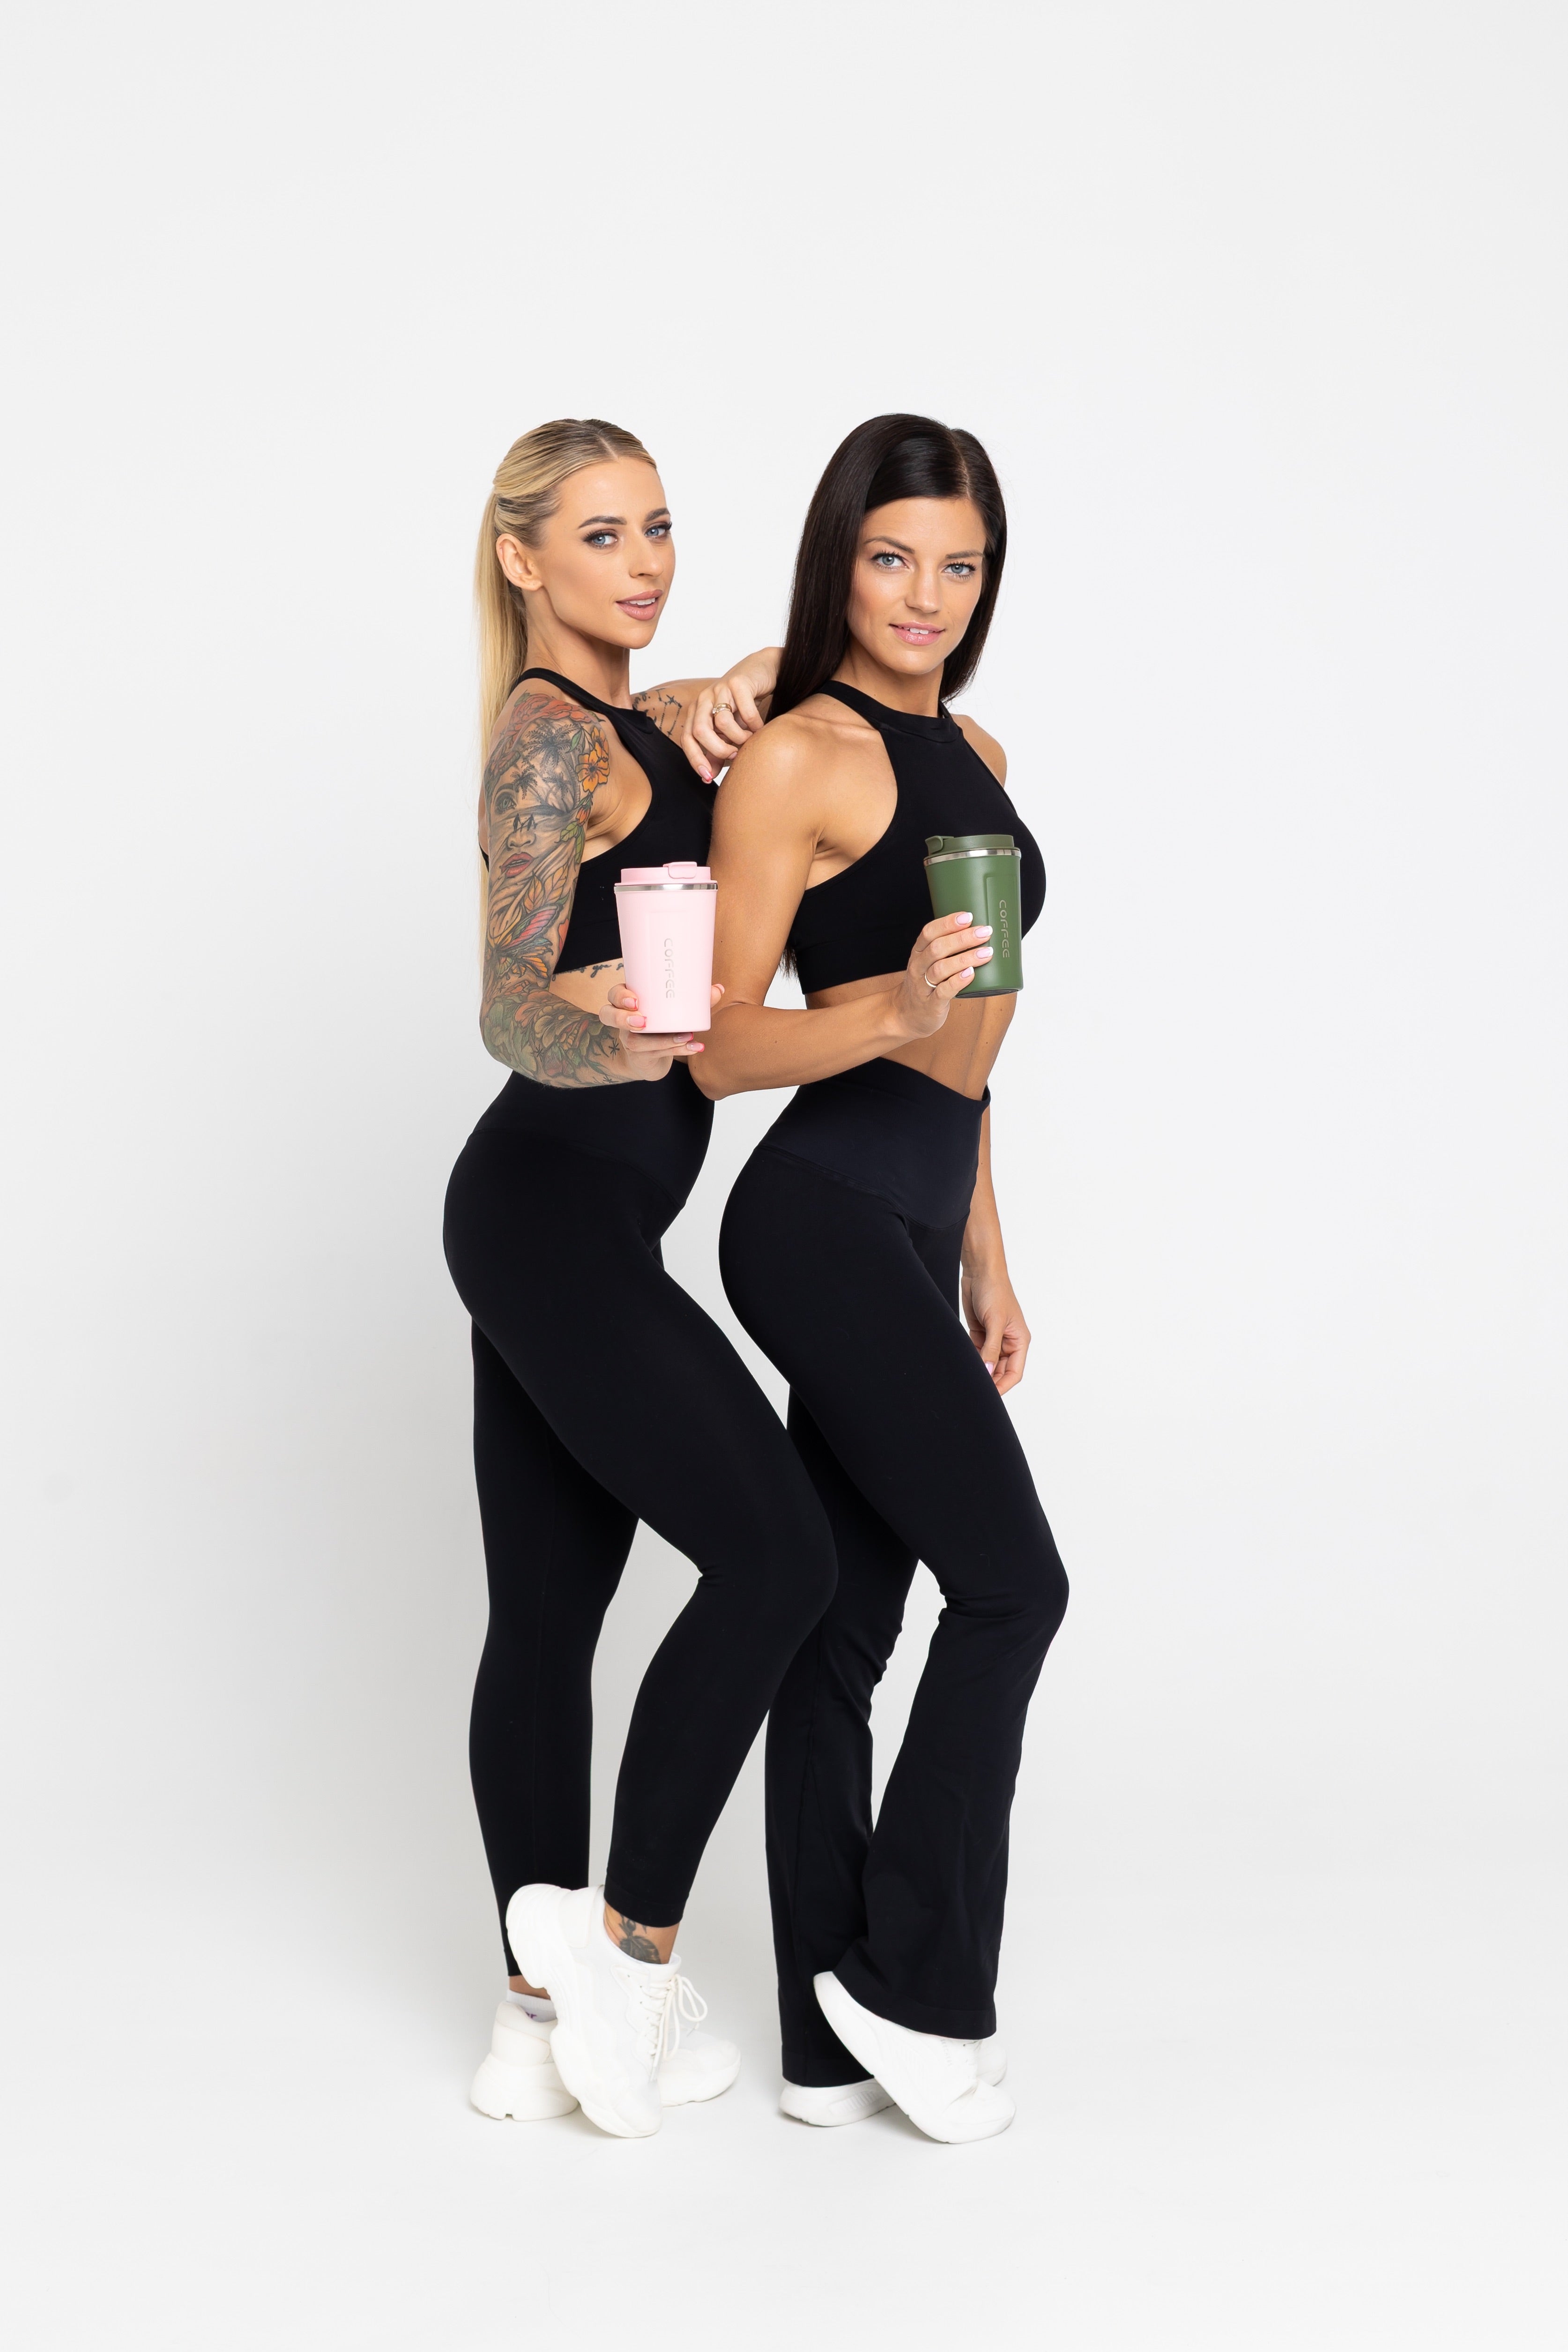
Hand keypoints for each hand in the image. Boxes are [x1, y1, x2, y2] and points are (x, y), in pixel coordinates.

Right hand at [599, 981, 724, 1078]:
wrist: (650, 1059)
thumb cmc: (662, 1026)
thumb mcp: (674, 1011)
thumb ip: (696, 1000)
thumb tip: (718, 989)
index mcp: (628, 1003)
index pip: (614, 994)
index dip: (620, 997)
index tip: (635, 1000)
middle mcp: (623, 1021)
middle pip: (608, 1015)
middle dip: (623, 1018)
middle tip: (643, 1020)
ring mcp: (629, 1040)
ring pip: (634, 1040)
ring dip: (662, 1038)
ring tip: (686, 1035)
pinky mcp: (640, 1057)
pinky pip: (655, 1054)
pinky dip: (678, 1050)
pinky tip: (696, 1047)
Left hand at [680, 655, 774, 781]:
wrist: (764, 671)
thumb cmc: (744, 703)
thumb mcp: (730, 729)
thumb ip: (718, 751)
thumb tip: (709, 776)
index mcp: (697, 710)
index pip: (687, 738)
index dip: (695, 759)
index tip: (708, 777)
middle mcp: (704, 698)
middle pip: (700, 731)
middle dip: (718, 750)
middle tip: (735, 756)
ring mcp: (720, 688)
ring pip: (723, 723)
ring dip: (740, 738)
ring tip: (751, 740)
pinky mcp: (738, 682)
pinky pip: (746, 712)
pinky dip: (755, 725)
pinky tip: (761, 728)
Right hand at [888, 911, 994, 1038]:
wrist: (907, 1015)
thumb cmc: (926, 984)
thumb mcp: (928, 962)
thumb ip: (946, 948)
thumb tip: (979, 931)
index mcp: (918, 952)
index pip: (929, 932)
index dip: (948, 923)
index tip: (968, 916)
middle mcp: (918, 967)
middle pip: (938, 948)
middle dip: (963, 938)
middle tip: (984, 932)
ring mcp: (923, 986)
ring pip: (941, 968)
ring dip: (965, 958)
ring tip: (986, 953)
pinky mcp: (931, 1004)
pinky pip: (944, 991)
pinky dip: (958, 981)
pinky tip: (971, 974)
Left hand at [962, 1264, 1030, 1392]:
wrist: (980, 1272)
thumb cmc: (995, 1291)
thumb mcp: (995, 1321)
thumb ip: (991, 1349)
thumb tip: (988, 1373)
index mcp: (1019, 1341)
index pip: (1014, 1373)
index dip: (1002, 1386)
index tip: (989, 1396)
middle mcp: (1008, 1343)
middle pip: (1000, 1372)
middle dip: (989, 1381)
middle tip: (973, 1390)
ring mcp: (993, 1339)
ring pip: (987, 1364)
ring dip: (979, 1371)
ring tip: (966, 1380)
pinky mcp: (980, 1335)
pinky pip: (976, 1354)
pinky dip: (971, 1361)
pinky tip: (962, 1365)